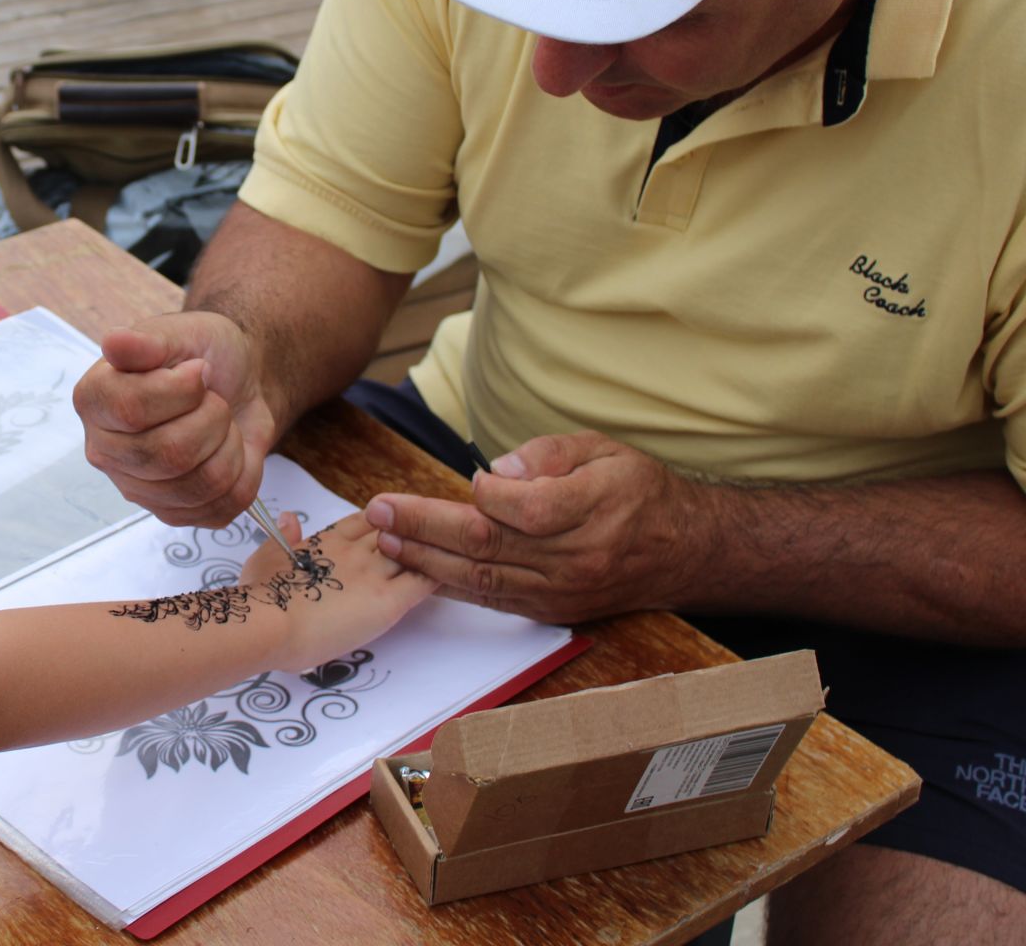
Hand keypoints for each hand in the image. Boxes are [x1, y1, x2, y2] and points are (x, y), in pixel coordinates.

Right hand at [74, 311, 277, 526]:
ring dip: (229, 444)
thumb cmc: (204, 355)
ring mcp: (138, 489)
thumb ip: (148, 341)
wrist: (239, 383)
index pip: (132, 410)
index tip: (197, 369)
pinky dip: (242, 472)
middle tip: (213, 398)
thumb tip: (115, 342)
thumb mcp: (182, 333)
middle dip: (212, 418)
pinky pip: (222, 506)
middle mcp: (105, 451)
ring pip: (200, 485)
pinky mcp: (174, 514)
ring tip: (220, 422)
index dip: (181, 390)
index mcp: (95, 401)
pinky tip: (227, 449)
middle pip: (168, 454)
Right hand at [242, 510, 433, 671]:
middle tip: (429, 540)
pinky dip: (437, 578)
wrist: (268, 623)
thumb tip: (290, 516)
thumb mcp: (266, 556)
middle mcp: (356, 550)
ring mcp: (375, 574)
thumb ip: (284, 535)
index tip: (393, 528)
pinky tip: (451, 578)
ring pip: (415, 552)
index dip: (383, 522)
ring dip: (429, 553)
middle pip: (397, 531)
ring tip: (449, 557)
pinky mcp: (388, 602)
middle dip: (413, 533)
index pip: (367, 520)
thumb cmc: (260, 595)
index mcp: (328, 541)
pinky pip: (424, 583)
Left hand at [363, 432, 705, 623]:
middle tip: (378, 510)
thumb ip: (549, 454)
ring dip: (426, 560)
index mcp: (596, 509)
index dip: (489, 494)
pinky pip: (491, 598)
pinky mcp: (551, 610)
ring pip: (483, 578)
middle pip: (490, 544)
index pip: (527, 508)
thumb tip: (496, 470)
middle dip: (425, 526)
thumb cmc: (638, 491)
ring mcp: (562, 590)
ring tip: (384, 539)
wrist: (682, 552)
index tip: (470, 478)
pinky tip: (417, 568)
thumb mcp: (604, 450)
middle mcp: (577, 557)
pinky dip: (450, 585)